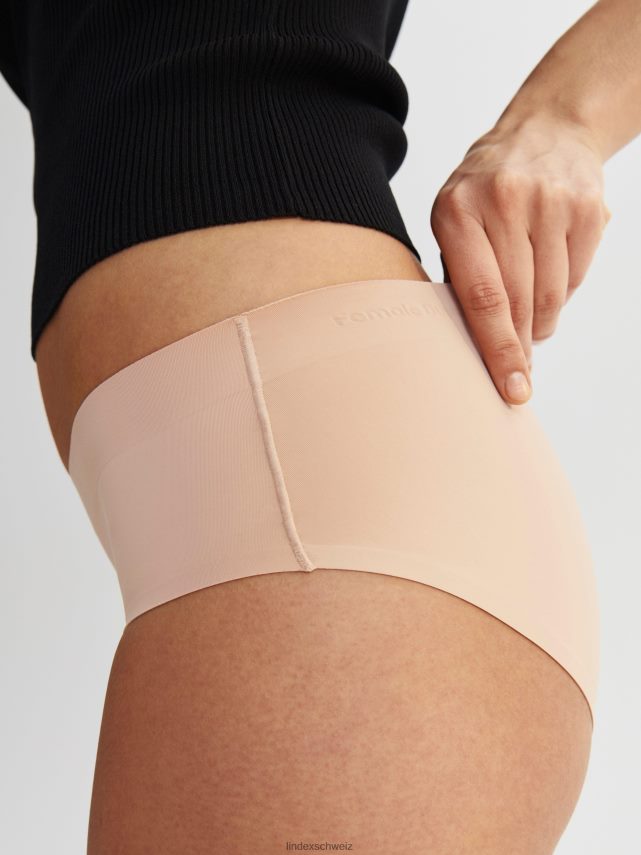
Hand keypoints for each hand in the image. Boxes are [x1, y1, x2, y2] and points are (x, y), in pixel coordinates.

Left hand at [430, 112, 610, 404]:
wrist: (547, 130)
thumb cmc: (486, 190)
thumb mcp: (453, 218)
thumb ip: (458, 274)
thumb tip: (472, 346)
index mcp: (458, 212)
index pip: (483, 297)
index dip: (498, 350)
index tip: (511, 388)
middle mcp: (505, 203)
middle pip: (520, 303)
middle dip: (519, 346)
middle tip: (517, 372)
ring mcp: (551, 202)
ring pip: (551, 296)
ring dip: (541, 323)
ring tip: (530, 320)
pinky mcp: (588, 208)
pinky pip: (575, 277)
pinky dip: (562, 293)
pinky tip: (548, 278)